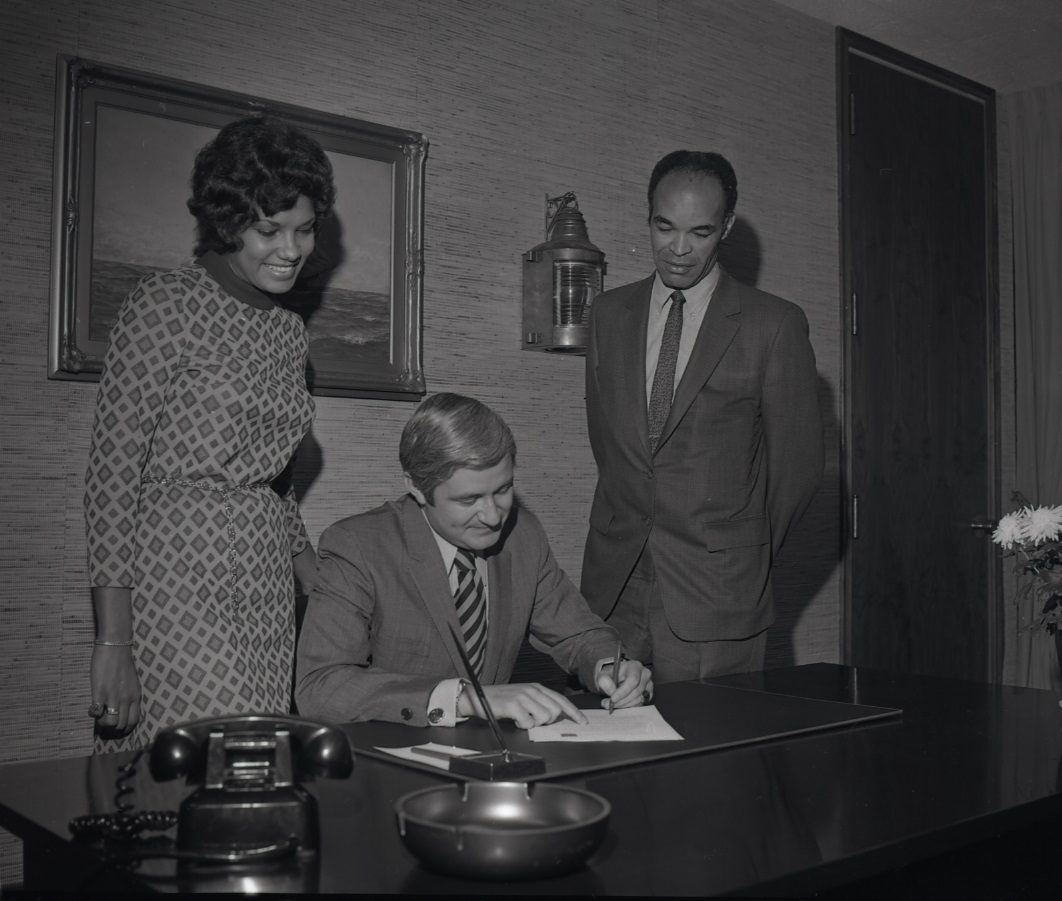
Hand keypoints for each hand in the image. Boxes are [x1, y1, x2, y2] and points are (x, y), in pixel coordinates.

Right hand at [89, 644, 141, 736]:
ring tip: (98, 717)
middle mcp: (127, 699)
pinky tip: (92, 709)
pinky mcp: (100, 692)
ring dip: (103, 724)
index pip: (134, 721)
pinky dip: (94, 715)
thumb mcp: (132, 681)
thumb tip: (123, 709)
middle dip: (112, 730)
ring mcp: (113, 696)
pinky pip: (97, 713)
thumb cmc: (123, 663)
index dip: (124, 729)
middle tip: (104, 726)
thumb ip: (129, 695)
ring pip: (110, 723)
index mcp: (136, 696)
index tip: (117, 729)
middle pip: (121, 725)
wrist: (115, 646)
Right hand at [460, 683, 588, 729]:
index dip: (574, 712)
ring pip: (545, 717)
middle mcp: (532, 690)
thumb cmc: (501, 700)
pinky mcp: (513, 705)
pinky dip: (522, 726)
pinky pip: (528, 723)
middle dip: (548, 721)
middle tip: (533, 719)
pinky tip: (514, 720)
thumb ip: (539, 702)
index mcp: (537, 687)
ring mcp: (523, 696)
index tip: (583, 722)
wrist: (477, 695)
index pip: (561, 700)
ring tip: (522, 718)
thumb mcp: (523, 696)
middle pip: (555, 711)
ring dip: (534, 723)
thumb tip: (556, 715)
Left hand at [595, 658, 652, 709]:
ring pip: (639, 699)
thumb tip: (611, 690)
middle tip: (609, 704)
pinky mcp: (649, 694)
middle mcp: (645, 674)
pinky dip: (629, 706)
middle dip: (622, 700)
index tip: (612, 699)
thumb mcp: (604, 674)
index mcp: (634, 666)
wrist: (616, 676)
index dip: (623, 691)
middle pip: (636, 691)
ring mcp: (649, 685)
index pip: (633, 680)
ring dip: (624, 704)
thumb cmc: (611, 674)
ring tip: (612, 704)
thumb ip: (604, 680)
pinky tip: (620, 703)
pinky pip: (640, 704)